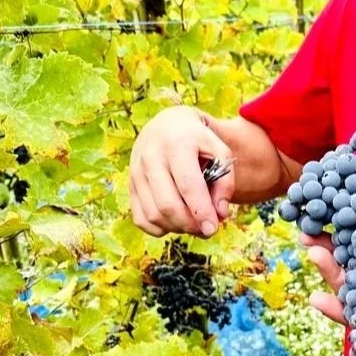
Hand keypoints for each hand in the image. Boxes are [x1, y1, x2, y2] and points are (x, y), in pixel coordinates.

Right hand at [129, 106, 234, 237]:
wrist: (168, 126)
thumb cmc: (199, 141)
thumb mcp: (220, 151)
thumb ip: (225, 182)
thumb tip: (220, 215)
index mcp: (177, 144)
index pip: (188, 185)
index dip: (201, 211)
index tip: (213, 228)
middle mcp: (151, 157)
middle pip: (167, 204)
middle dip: (190, 224)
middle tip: (207, 229)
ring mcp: (136, 172)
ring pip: (154, 215)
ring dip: (177, 227)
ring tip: (194, 223)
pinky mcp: (129, 186)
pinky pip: (141, 219)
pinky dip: (160, 228)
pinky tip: (176, 222)